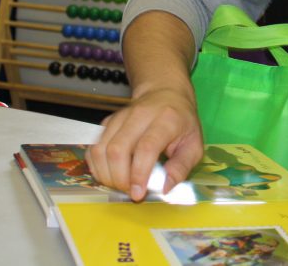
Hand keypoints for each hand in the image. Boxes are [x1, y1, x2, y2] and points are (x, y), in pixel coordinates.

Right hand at [86, 86, 203, 200]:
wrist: (166, 94)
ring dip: (106, 174)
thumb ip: (182, 167)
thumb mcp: (194, 144)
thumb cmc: (182, 122)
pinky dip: (97, 166)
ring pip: (100, 149)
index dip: (139, 173)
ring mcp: (120, 116)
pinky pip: (93, 147)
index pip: (146, 147)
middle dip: (119, 178)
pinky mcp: (107, 122)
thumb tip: (164, 188)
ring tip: (120, 185)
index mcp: (165, 119)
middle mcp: (139, 115)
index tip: (138, 193)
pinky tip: (110, 174)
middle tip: (130, 191)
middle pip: (117, 149)